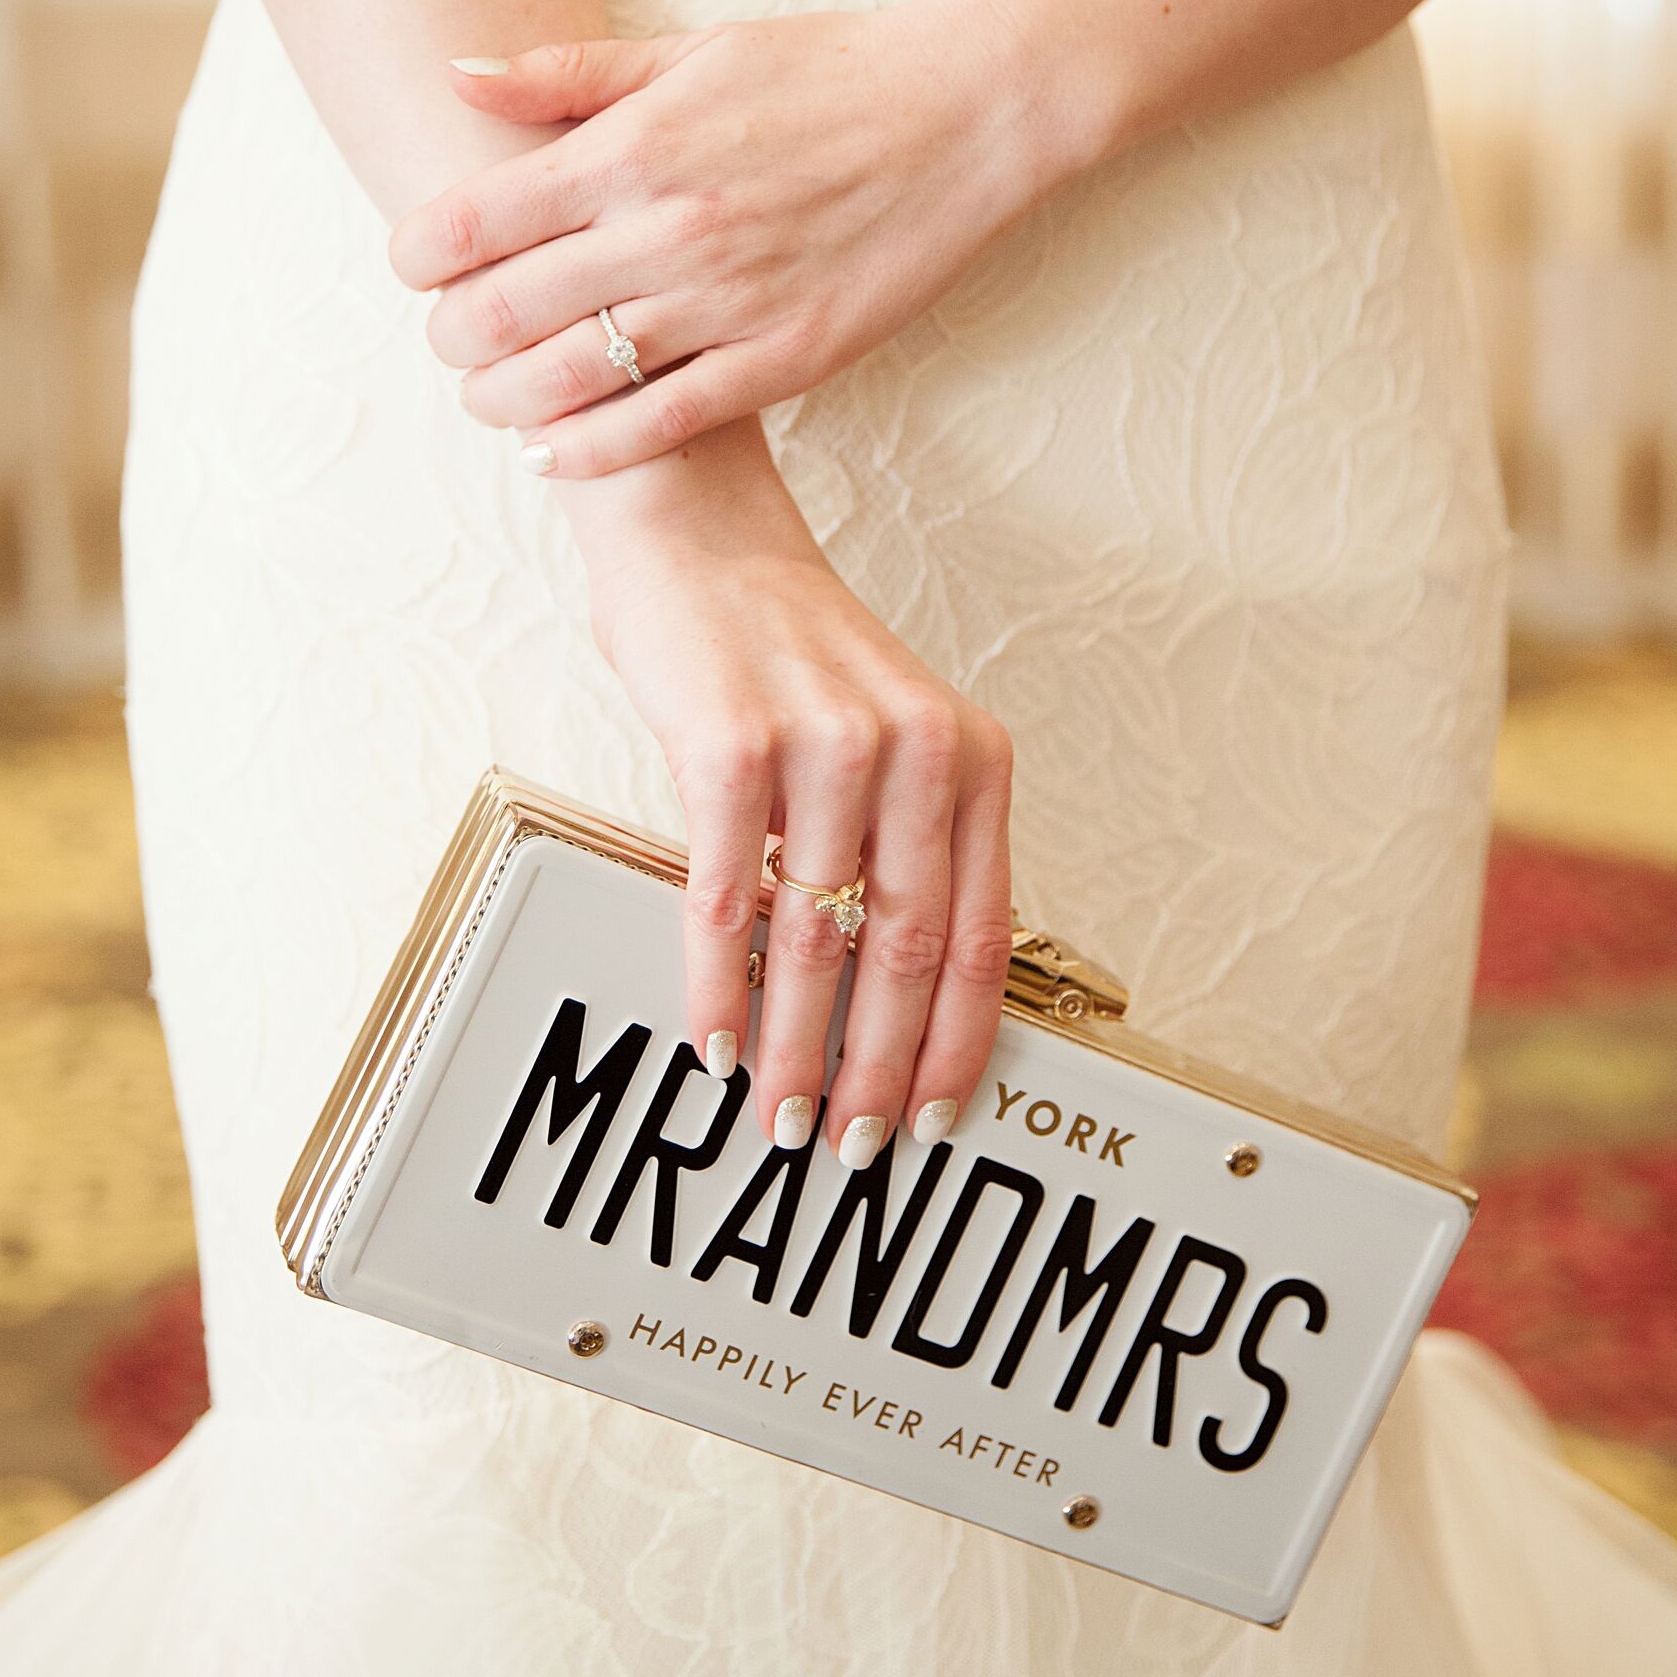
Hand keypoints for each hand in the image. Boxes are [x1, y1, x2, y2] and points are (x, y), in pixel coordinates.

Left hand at [387, 0, 1047, 474]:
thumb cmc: (827, 72)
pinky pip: (662, 424)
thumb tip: (456, 72)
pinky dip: (590, 450)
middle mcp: (666, 228)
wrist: (964, 113)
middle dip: (450, 337)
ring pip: (568, 380)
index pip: (472, 222)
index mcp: (631, 147)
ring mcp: (725, 301)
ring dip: (503, 401)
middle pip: (501, 312)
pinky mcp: (783, 358)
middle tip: (452, 338)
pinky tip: (553, 452)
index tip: (416, 265)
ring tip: (493, 396)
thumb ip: (569, 73)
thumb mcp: (691, 48)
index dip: (417, 256)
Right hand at [560, 422, 1014, 1158]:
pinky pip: (727, 897)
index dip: (956, 1040)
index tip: (934, 1114)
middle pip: (907, 952)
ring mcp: (827, 746)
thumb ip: (904, 836)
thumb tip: (892, 989)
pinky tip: (715, 1039)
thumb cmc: (780, 646)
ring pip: (820, 938)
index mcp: (970, 755)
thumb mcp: (882, 731)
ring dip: (799, 1047)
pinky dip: (719, 983)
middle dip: (879, 1067)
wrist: (696, 531)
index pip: (980, 932)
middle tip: (853, 1145)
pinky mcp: (733, 746)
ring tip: (783, 1112)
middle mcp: (916, 749)